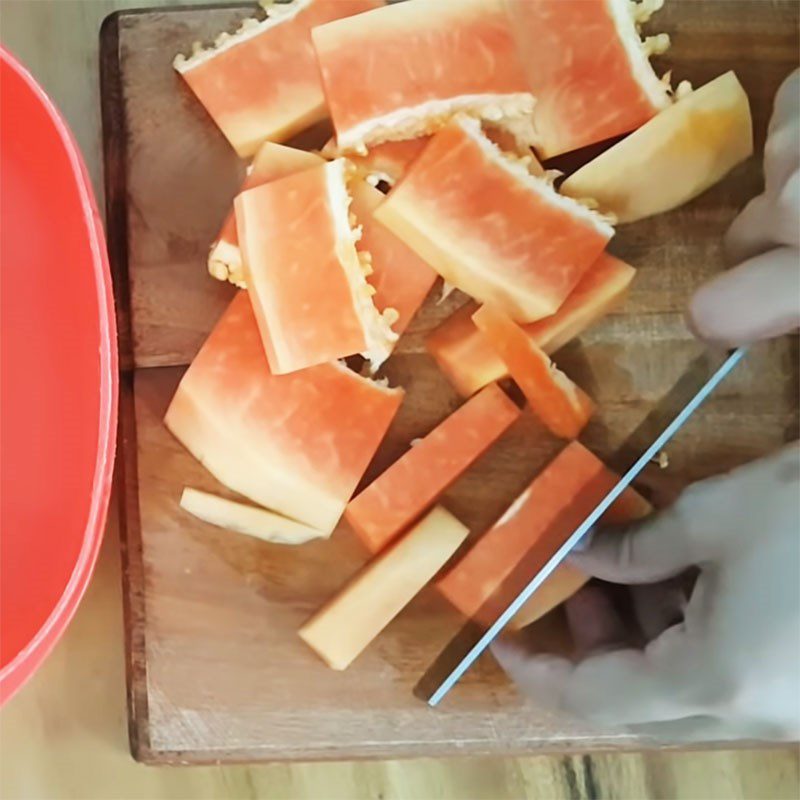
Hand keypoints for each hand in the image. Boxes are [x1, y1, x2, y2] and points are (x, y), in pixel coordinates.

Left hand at [494, 444, 799, 741]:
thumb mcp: (712, 518)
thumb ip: (632, 547)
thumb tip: (578, 552)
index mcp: (715, 679)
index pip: (592, 696)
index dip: (537, 667)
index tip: (498, 632)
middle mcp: (750, 712)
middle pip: (633, 698)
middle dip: (586, 644)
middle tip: (558, 584)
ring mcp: (783, 707)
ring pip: (678, 687)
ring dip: (636, 634)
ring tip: (612, 569)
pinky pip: (722, 673)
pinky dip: (685, 632)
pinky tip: (675, 577)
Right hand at [689, 68, 798, 344]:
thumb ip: (792, 304)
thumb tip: (763, 322)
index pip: (715, 312)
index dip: (720, 323)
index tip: (739, 324)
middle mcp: (793, 205)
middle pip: (740, 240)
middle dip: (770, 247)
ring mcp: (795, 145)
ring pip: (766, 183)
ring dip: (795, 191)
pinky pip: (785, 127)